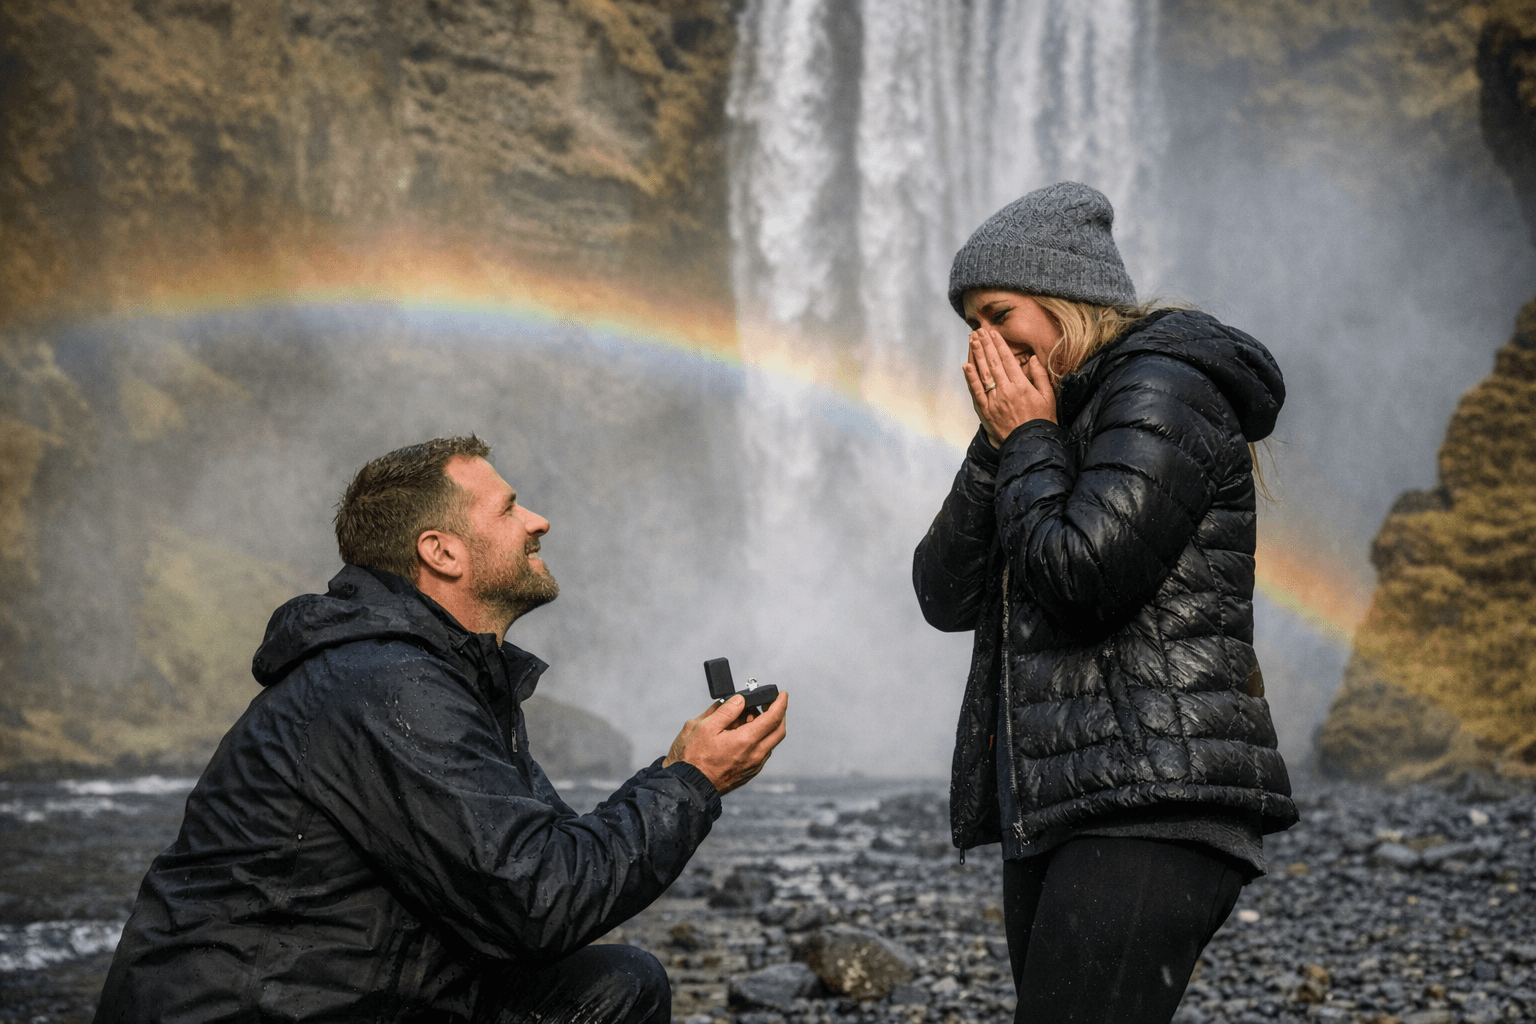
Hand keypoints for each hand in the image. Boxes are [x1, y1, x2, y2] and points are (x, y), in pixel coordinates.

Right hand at [662, 691, 787, 794]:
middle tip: (769, 703)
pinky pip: (761, 752)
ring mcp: (752, 767)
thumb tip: (740, 700)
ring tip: (745, 717)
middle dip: (778, 714)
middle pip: (778, 731)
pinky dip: (758, 739)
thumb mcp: (703, 726)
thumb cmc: (691, 758)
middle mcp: (754, 756)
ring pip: (769, 743)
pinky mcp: (747, 773)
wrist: (687, 787)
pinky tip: (742, 733)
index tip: (782, 694)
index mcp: (745, 741)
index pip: (773, 718)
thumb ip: (726, 711)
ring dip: (765, 727)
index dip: (780, 703)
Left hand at [962, 326, 1055, 445]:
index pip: (1007, 360)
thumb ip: (1040, 376)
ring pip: (983, 373)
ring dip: (976, 355)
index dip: (999, 345)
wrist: (1030, 444)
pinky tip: (966, 365)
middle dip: (985, 345)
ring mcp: (994, 401)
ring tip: (972, 341)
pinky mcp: (986, 411)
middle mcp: (1006, 390)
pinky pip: (976, 392)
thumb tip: (1033, 359)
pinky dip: (970, 378)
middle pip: (993, 363)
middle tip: (979, 331)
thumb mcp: (1048, 397)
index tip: (993, 333)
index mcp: (1021, 386)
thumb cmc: (1041, 420)